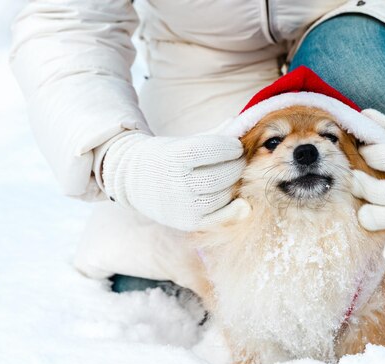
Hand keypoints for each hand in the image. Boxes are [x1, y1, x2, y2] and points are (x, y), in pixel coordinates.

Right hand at [101, 131, 249, 230]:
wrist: (133, 180)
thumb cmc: (168, 156)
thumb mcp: (186, 141)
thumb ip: (219, 134)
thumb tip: (250, 120)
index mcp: (173, 158)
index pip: (212, 150)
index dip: (230, 147)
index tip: (235, 146)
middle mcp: (177, 184)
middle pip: (223, 175)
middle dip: (236, 165)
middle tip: (237, 161)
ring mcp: (183, 206)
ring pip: (225, 195)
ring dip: (234, 184)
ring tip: (229, 177)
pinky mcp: (189, 223)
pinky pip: (222, 217)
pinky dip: (234, 207)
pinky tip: (235, 197)